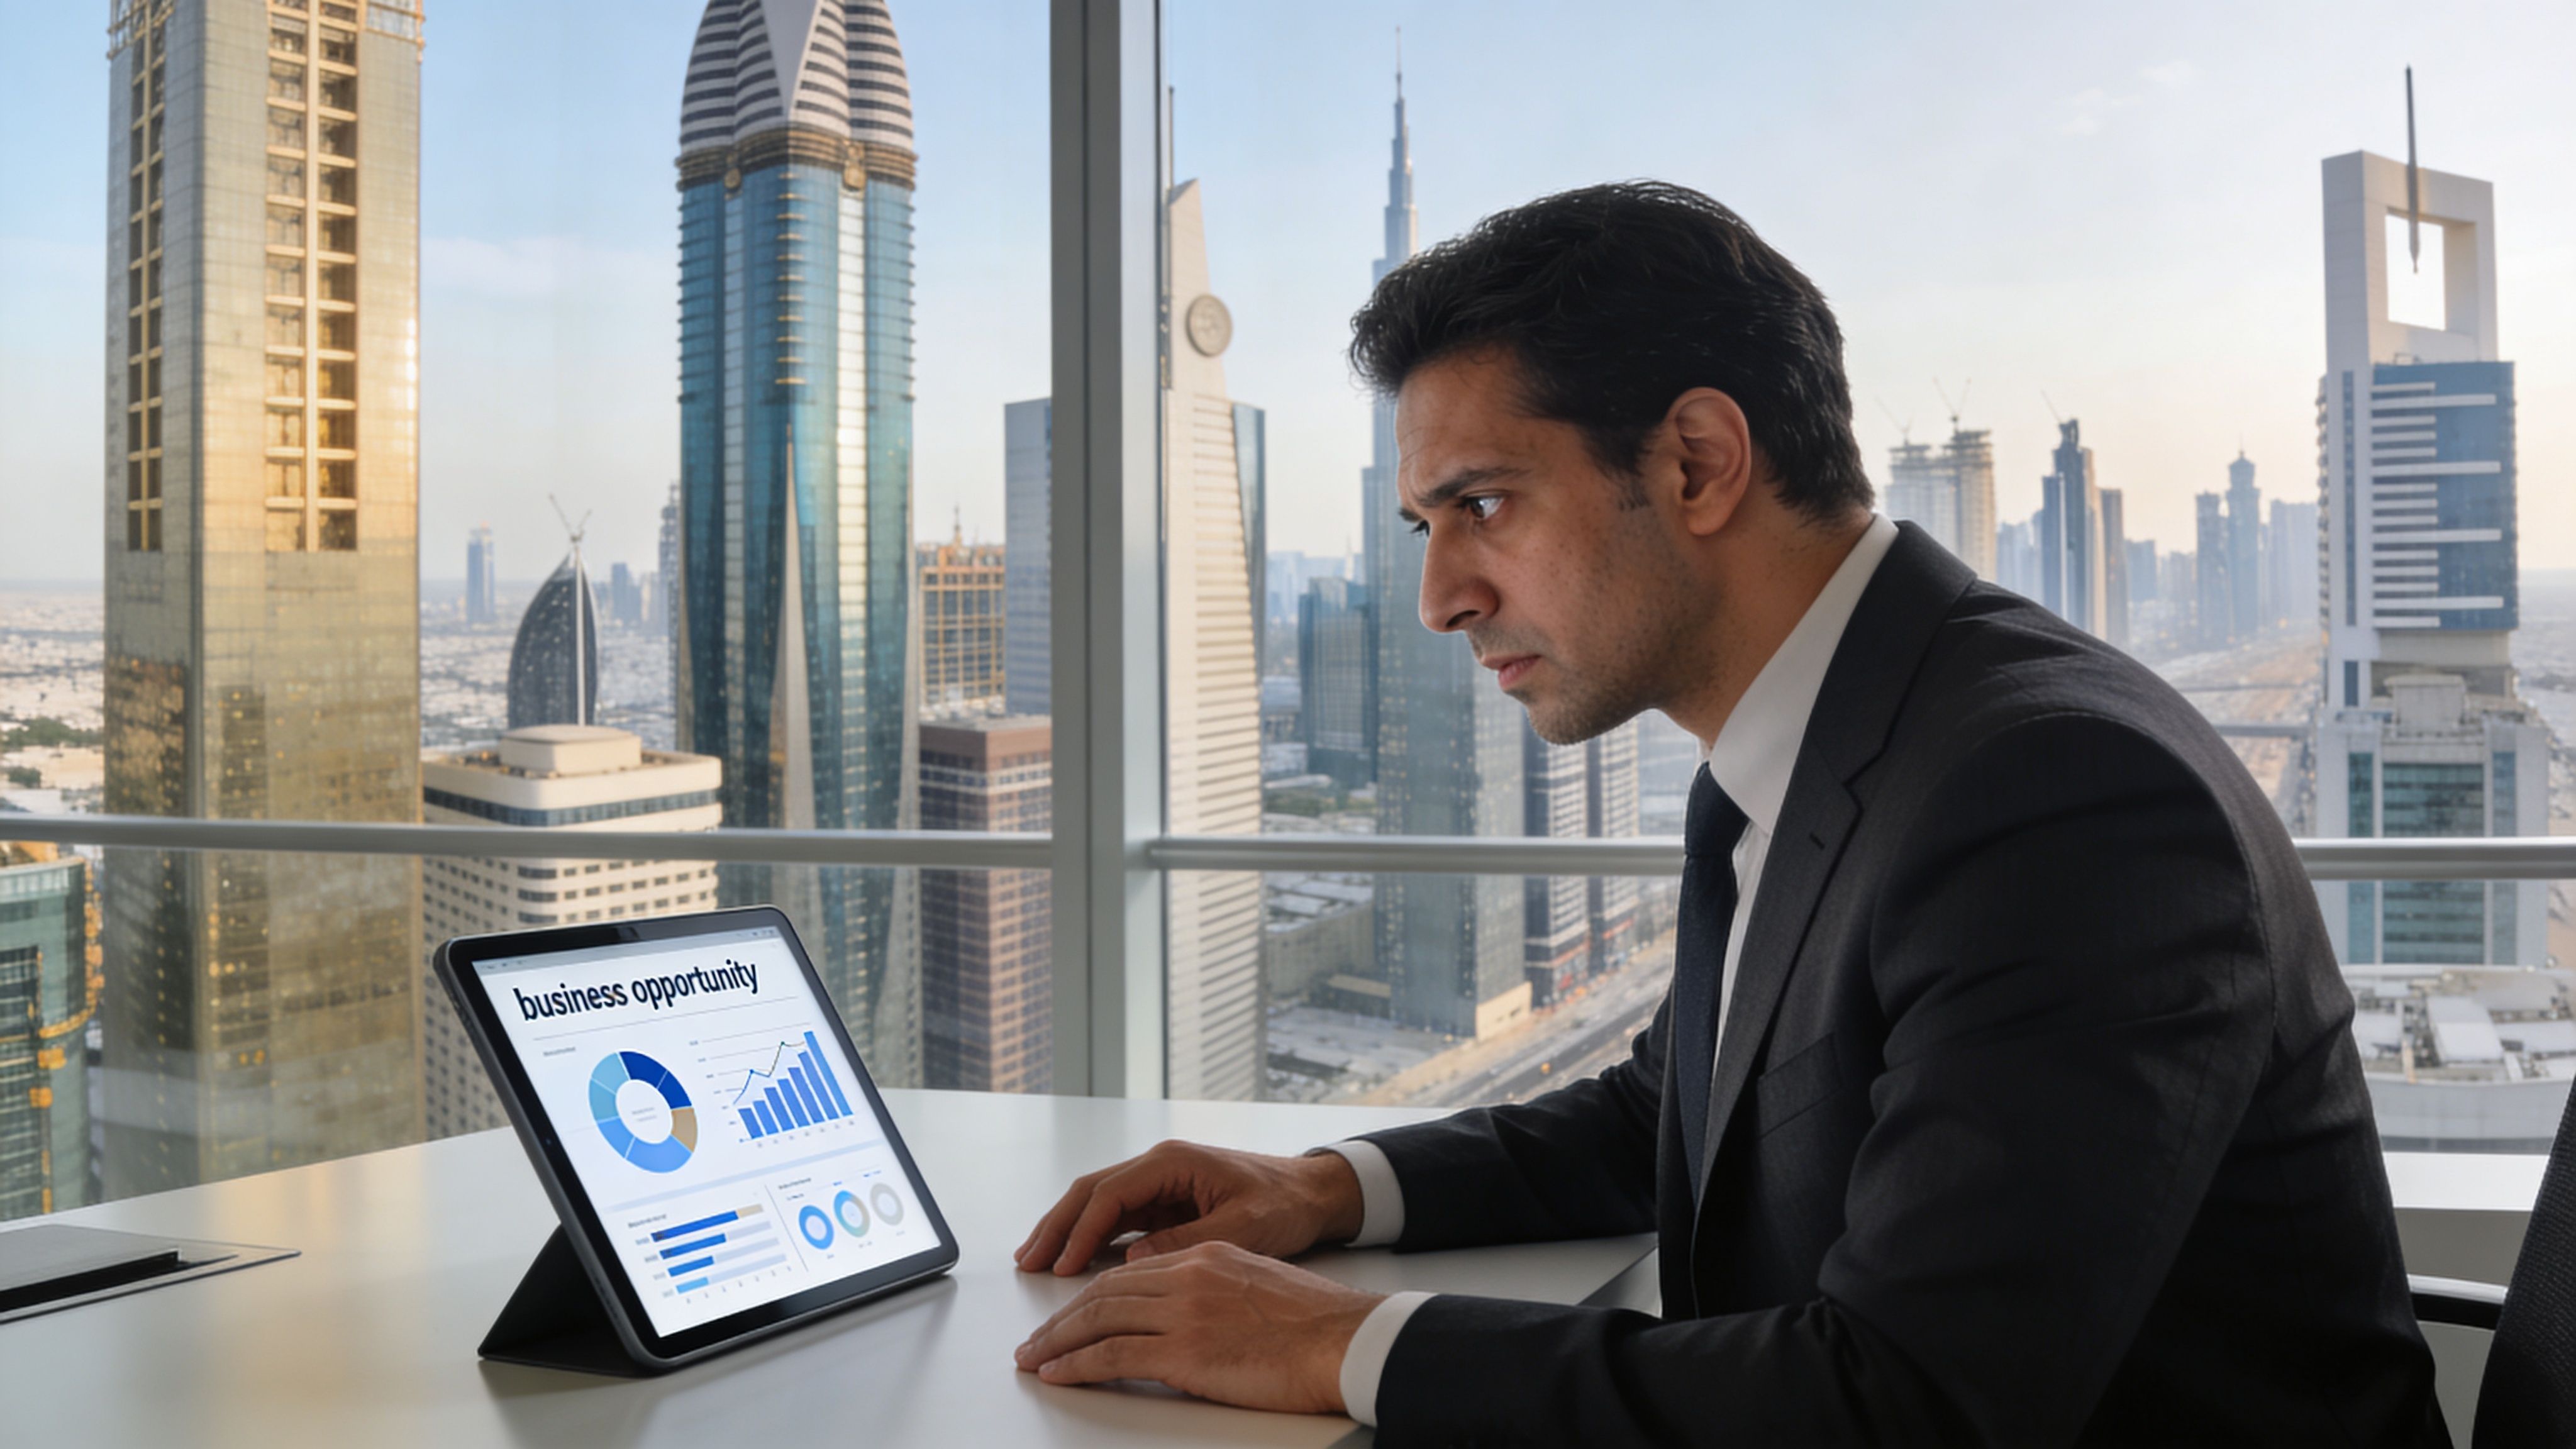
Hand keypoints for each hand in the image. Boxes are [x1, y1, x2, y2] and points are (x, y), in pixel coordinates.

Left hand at [1013, 1241, 1380, 1413]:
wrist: (1344, 1340)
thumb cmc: (1315, 1325)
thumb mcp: (1257, 1289)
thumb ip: (1215, 1294)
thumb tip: (1191, 1322)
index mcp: (1207, 1256)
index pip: (1131, 1273)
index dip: (1093, 1296)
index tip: (1071, 1314)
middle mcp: (1189, 1276)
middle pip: (1105, 1293)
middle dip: (1063, 1318)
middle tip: (1035, 1339)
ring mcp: (1184, 1313)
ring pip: (1099, 1320)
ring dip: (1058, 1342)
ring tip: (1033, 1359)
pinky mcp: (1184, 1351)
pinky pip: (1112, 1356)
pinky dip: (1076, 1365)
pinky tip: (1057, 1374)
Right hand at [1014, 1140, 1364, 1275]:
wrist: (1313, 1193)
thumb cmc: (1284, 1204)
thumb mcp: (1242, 1227)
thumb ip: (1188, 1242)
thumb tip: (1134, 1260)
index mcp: (1174, 1163)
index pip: (1110, 1194)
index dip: (1081, 1231)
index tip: (1062, 1266)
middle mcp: (1160, 1166)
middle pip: (1092, 1192)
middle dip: (1057, 1226)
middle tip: (1029, 1262)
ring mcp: (1160, 1184)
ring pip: (1098, 1203)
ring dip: (1067, 1230)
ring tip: (1035, 1261)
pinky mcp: (1165, 1203)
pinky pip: (1117, 1217)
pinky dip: (1090, 1236)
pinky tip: (1072, 1259)